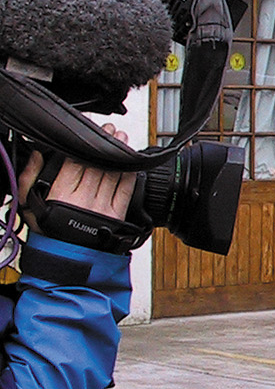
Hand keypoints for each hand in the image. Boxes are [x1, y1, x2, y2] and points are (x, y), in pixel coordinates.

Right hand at [19, 128, 136, 226]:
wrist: (66, 258)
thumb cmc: (49, 231)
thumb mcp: (30, 205)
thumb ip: (29, 178)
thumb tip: (37, 154)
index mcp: (61, 195)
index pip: (75, 162)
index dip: (83, 143)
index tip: (88, 129)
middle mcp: (83, 200)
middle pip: (97, 164)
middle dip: (105, 144)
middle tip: (110, 130)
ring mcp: (101, 207)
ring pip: (113, 173)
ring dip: (120, 154)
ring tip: (122, 139)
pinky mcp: (116, 215)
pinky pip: (125, 189)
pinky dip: (130, 174)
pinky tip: (131, 162)